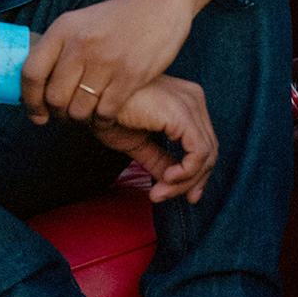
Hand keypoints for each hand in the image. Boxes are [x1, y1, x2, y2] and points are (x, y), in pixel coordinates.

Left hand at [23, 0, 193, 126]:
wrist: (158, 2)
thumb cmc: (116, 19)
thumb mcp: (79, 22)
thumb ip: (57, 49)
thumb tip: (34, 84)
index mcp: (62, 30)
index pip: (31, 72)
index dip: (30, 100)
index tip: (37, 114)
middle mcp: (80, 45)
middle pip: (55, 97)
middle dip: (59, 113)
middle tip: (68, 115)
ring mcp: (105, 61)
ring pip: (79, 110)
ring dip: (81, 119)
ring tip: (87, 115)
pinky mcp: (129, 75)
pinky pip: (105, 112)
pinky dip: (102, 121)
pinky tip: (106, 116)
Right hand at [91, 75, 216, 202]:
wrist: (88, 99)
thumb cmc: (106, 112)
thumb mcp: (137, 142)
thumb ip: (159, 159)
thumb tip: (172, 181)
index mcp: (185, 100)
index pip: (204, 143)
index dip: (196, 173)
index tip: (183, 195)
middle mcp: (193, 99)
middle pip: (209, 150)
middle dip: (191, 181)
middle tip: (166, 197)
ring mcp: (190, 104)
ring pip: (205, 155)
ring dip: (184, 182)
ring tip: (159, 193)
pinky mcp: (183, 114)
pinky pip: (198, 153)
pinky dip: (186, 173)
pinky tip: (166, 179)